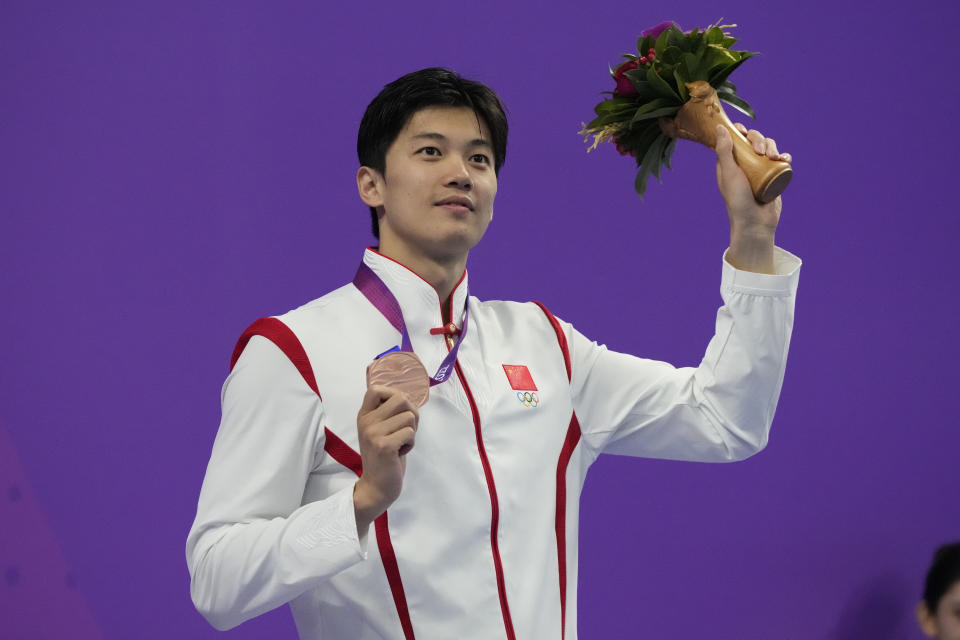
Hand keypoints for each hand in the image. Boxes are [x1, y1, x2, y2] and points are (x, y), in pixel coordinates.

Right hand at [353, 386, 418, 532]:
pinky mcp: (384, 446)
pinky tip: (400, 453)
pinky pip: (410, 433)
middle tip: (405, 430)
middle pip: (401, 398)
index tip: (397, 411)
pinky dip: (411, 443)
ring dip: (411, 431)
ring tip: (400, 444)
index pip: (375, 389)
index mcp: (364, 415)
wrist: (376, 487)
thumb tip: (407, 396)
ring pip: (409, 416)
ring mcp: (373, 433)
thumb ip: (388, 413)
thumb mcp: (380, 430)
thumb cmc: (384, 457)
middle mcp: (366, 421)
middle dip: (411, 413)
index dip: (393, 394)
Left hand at [715, 123, 790, 272]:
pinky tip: (784, 160)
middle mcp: (744, 163)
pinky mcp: (773, 175)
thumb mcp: (729, 174)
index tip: (742, 132)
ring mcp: (760, 169)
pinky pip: (780, 160)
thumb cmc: (738, 200)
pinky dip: (784, 156)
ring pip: (768, 147)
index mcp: (730, 162)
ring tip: (775, 158)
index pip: (734, 139)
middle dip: (759, 140)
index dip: (738, 132)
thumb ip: (724, 151)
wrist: (755, 223)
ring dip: (773, 147)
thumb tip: (719, 126)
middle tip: (760, 152)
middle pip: (753, 140)